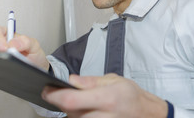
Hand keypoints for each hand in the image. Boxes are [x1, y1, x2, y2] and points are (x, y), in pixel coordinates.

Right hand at [0, 25, 49, 70]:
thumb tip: (13, 43)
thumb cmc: (34, 55)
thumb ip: (26, 41)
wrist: (38, 68)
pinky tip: (5, 68)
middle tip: (5, 53)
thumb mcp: (34, 45)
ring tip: (7, 61)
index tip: (5, 46)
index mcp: (8, 36)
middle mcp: (1, 45)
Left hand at [42, 74, 167, 117]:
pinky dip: (78, 116)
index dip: (55, 96)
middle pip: (70, 113)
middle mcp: (104, 116)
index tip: (47, 90)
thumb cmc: (132, 96)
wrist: (147, 114)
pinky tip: (84, 110)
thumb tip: (71, 80)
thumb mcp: (114, 80)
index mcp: (107, 99)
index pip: (72, 100)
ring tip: (81, 102)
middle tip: (61, 92)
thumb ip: (91, 81)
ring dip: (70, 112)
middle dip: (62, 103)